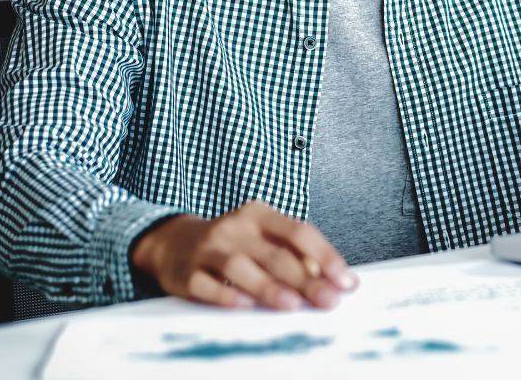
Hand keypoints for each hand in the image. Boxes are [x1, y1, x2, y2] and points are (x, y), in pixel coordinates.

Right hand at [129, 201, 356, 310]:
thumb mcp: (261, 237)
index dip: (325, 256)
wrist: (174, 243)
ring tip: (292, 304)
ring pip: (240, 266)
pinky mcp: (187, 273)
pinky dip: (226, 295)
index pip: (299, 232)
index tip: (346, 281)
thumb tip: (332, 281)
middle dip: (305, 279)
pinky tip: (245, 305)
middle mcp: (235, 227)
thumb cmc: (232, 243)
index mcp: (259, 214)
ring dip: (268, 286)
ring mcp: (209, 249)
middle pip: (275, 253)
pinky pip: (207, 285)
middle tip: (328, 300)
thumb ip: (292, 254)